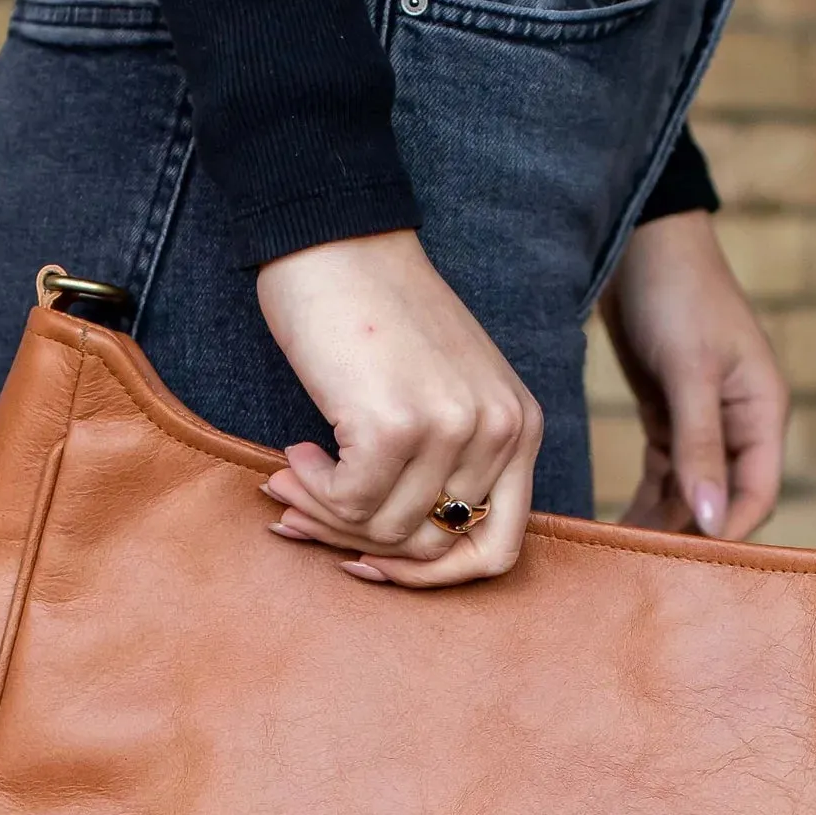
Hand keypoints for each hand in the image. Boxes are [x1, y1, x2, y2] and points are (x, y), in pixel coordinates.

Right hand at [256, 230, 542, 587]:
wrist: (336, 238)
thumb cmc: (379, 315)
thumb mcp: (447, 392)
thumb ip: (451, 466)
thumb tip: (399, 559)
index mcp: (522, 428)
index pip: (498, 551)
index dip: (433, 576)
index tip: (375, 561)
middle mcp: (500, 432)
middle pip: (432, 548)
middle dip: (361, 545)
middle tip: (307, 513)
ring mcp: (452, 430)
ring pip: (386, 532)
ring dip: (326, 514)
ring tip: (293, 477)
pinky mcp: (396, 426)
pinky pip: (351, 505)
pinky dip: (313, 489)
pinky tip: (297, 451)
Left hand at [602, 210, 787, 539]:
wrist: (640, 242)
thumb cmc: (676, 293)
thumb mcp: (691, 370)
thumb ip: (700, 445)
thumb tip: (712, 519)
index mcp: (763, 412)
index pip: (758, 494)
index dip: (726, 532)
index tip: (684, 565)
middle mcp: (741, 424)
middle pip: (723, 501)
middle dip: (689, 534)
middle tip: (643, 568)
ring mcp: (706, 424)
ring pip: (690, 493)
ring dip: (661, 523)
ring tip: (623, 558)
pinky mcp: (671, 419)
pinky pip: (664, 475)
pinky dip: (645, 501)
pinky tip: (617, 527)